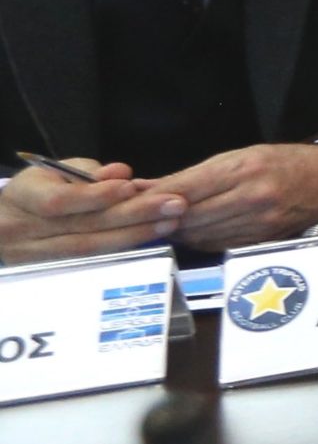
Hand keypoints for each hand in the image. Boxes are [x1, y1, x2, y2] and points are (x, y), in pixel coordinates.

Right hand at [0, 159, 172, 263]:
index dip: (95, 196)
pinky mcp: (49, 271)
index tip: (130, 187)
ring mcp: (36, 256)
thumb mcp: (54, 172)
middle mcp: (25, 231)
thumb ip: (87, 172)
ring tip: (170, 222)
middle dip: (133, 216)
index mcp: (22, 198)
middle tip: (174, 205)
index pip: (58, 201)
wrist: (4, 223)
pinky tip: (151, 238)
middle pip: (83, 227)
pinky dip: (123, 249)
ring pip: (90, 248)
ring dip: (135, 235)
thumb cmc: (37, 190)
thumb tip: (121, 173)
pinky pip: (91, 262)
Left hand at [130, 143, 317, 252]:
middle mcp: (253, 197)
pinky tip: (188, 234)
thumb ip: (193, 175)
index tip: (130, 199)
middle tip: (136, 217)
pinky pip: (217, 245)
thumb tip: (146, 187)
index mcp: (245, 169)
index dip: (155, 197)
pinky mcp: (261, 239)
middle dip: (160, 217)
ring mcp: (259, 221)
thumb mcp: (239, 156)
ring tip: (158, 226)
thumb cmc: (281, 162)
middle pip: (190, 215)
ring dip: (176, 231)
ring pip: (200, 234)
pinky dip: (197, 241)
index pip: (187, 187)